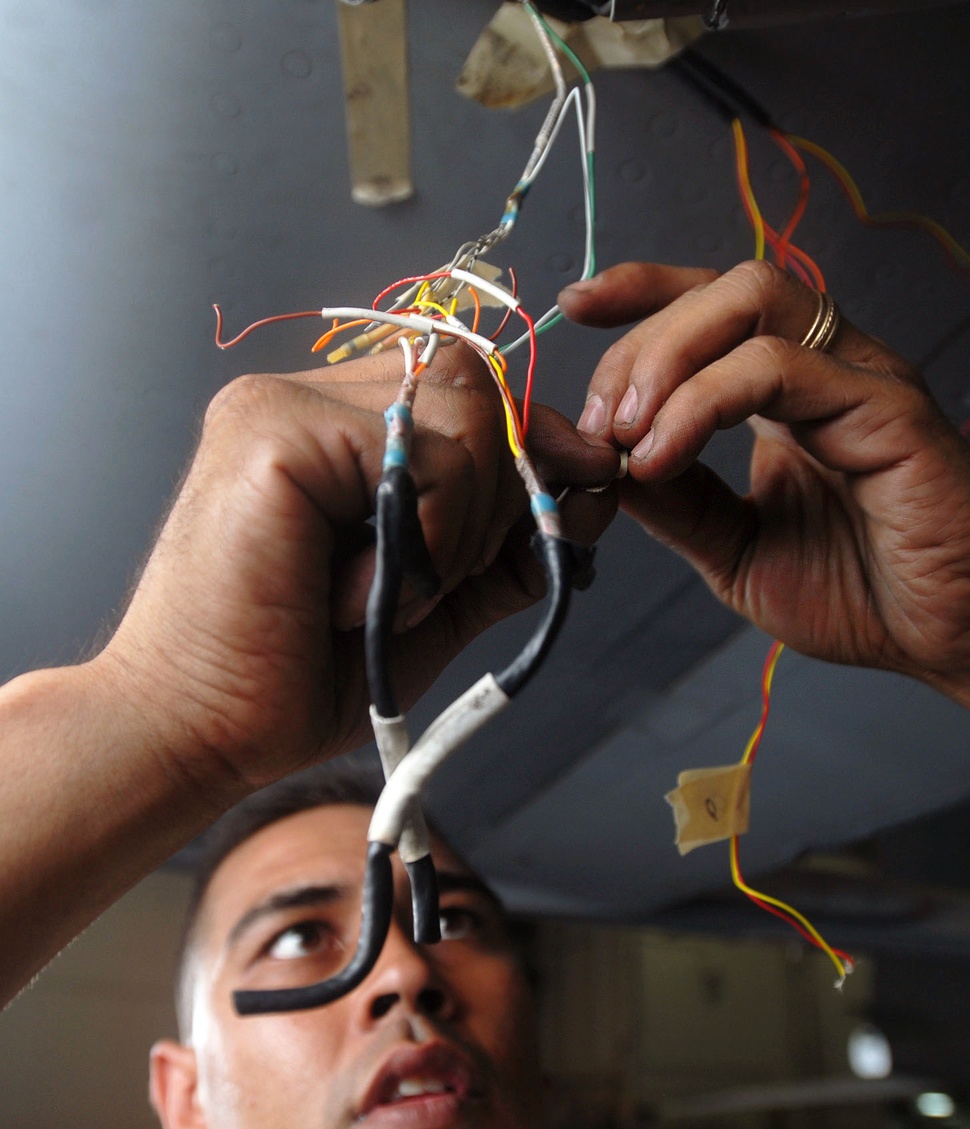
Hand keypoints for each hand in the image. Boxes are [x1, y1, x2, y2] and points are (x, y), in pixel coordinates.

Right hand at [99, 344, 618, 799]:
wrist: (202, 733)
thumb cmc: (298, 676)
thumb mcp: (432, 604)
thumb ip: (502, 546)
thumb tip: (595, 494)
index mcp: (334, 427)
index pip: (466, 385)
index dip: (532, 436)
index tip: (586, 488)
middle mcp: (304, 398)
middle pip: (473, 382)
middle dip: (500, 488)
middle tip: (438, 581)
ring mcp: (281, 405)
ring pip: (461, 412)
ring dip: (459, 526)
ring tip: (386, 594)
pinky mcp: (274, 431)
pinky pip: (425, 456)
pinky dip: (428, 537)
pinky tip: (362, 594)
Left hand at [559, 260, 969, 722]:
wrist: (944, 641)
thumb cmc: (860, 594)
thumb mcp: (733, 547)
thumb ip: (674, 501)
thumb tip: (599, 459)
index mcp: (788, 392)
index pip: (712, 303)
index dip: (642, 291)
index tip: (576, 307)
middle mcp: (826, 368)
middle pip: (721, 289)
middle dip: (640, 341)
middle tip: (600, 419)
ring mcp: (860, 379)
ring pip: (754, 301)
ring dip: (668, 357)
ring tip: (628, 435)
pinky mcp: (888, 410)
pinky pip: (783, 369)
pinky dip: (705, 401)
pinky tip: (664, 454)